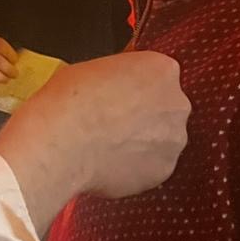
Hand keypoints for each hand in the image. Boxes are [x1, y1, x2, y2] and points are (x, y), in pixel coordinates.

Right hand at [0, 50, 189, 229]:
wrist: (62, 142)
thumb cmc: (70, 100)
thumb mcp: (94, 69)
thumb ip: (119, 80)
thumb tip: (115, 93)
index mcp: (162, 70)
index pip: (157, 77)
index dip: (135, 89)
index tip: (119, 98)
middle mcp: (177, 104)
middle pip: (166, 110)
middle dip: (145, 118)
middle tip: (113, 125)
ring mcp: (173, 141)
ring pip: (161, 142)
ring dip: (142, 145)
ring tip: (108, 149)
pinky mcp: (163, 171)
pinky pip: (150, 169)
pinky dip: (134, 169)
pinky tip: (108, 165)